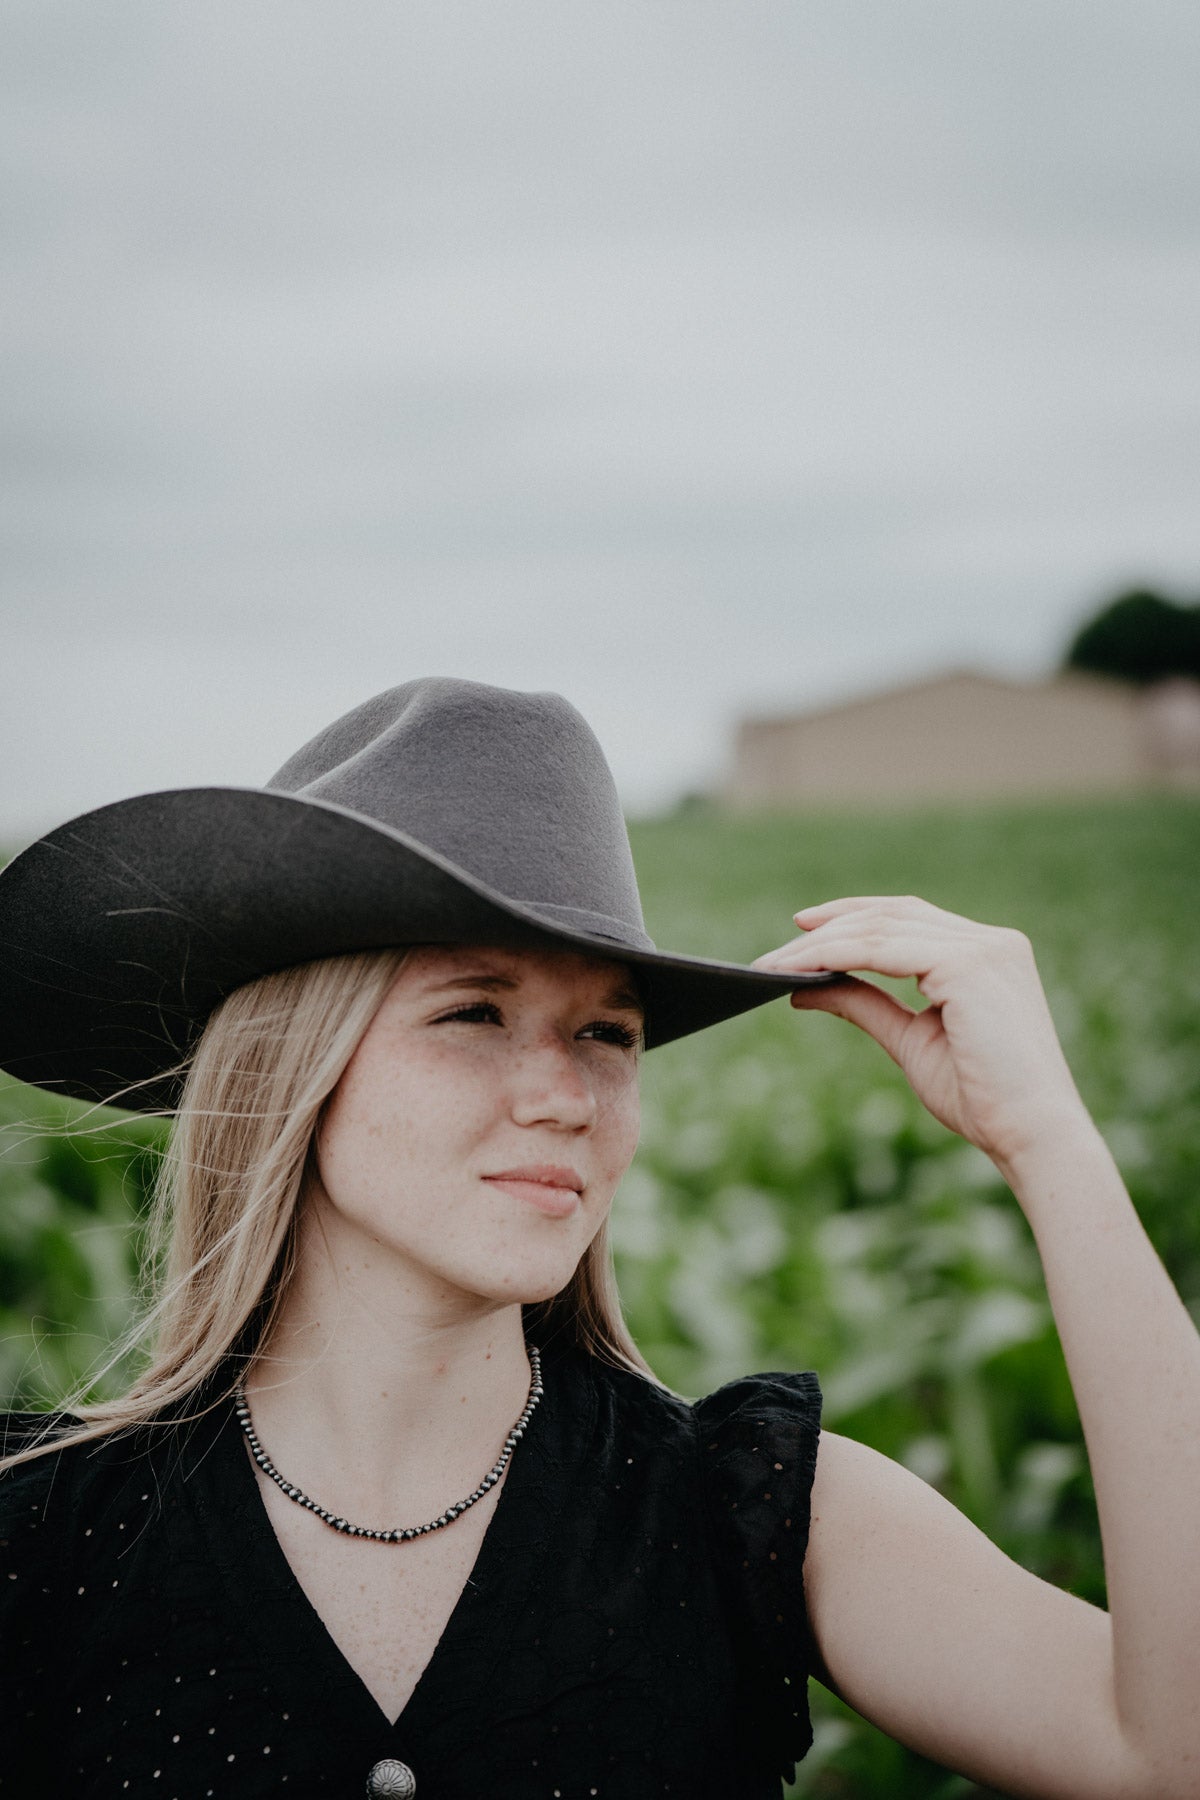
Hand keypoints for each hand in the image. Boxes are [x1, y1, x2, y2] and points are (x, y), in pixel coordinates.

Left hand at [753, 895, 1089, 1168]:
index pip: (910, 917)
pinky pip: (884, 950)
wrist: (1032, 1135)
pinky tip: (803, 969)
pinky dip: (837, 956)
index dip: (854, 917)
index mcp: (988, 954)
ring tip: (777, 964)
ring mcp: (984, 949)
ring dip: (822, 944)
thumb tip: (806, 986)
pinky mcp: (969, 965)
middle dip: (829, 926)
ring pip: (881, 929)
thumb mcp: (912, 1042)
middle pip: (892, 915)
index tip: (804, 927)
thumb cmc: (982, 1099)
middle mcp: (991, 942)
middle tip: (776, 950)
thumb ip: (867, 1005)